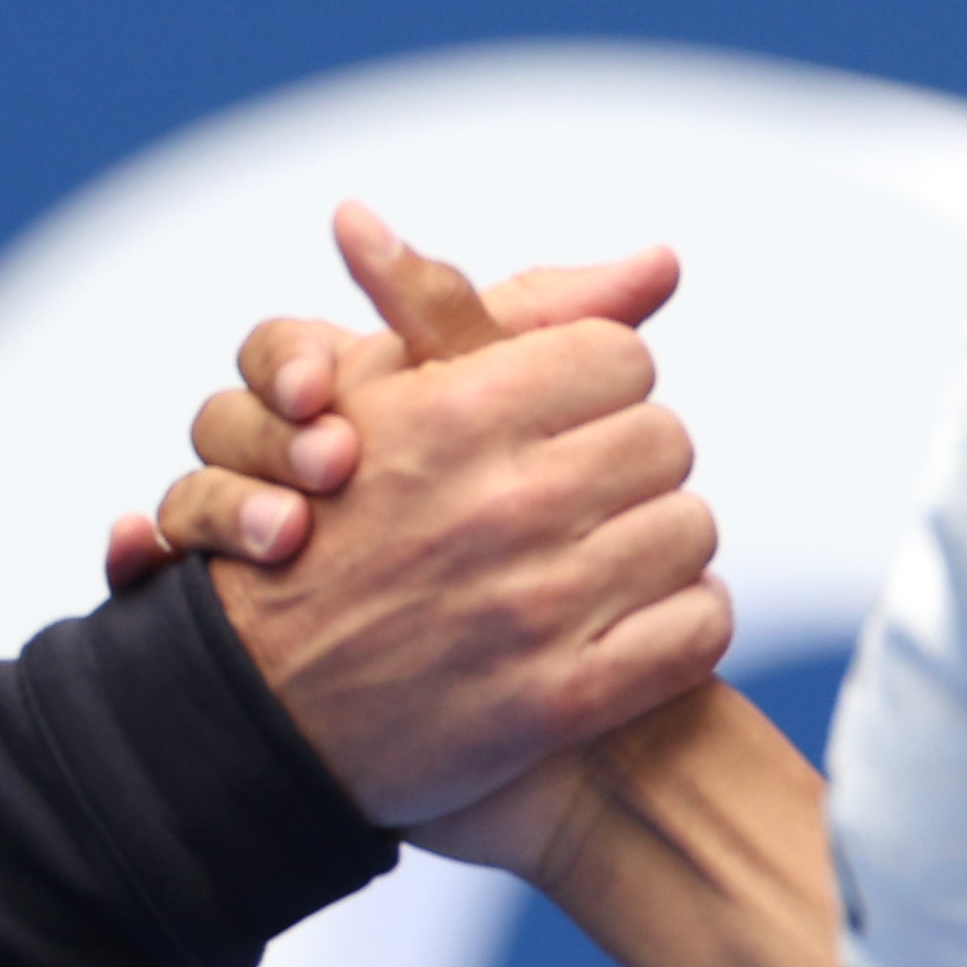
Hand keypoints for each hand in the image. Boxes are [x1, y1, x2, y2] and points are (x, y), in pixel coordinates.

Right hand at [193, 207, 730, 830]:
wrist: (267, 708)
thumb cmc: (331, 525)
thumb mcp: (390, 392)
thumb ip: (517, 313)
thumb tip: (662, 258)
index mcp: (459, 415)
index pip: (621, 358)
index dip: (594, 384)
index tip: (561, 417)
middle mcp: (504, 506)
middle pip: (667, 439)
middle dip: (627, 460)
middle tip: (581, 491)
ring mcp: (537, 611)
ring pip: (691, 532)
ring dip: (657, 543)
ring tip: (601, 556)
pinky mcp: (564, 701)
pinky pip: (699, 629)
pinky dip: (680, 623)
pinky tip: (629, 621)